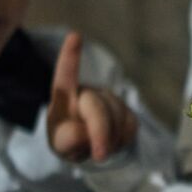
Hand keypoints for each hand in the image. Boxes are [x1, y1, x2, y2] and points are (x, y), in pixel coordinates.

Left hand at [46, 31, 137, 162]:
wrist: (88, 145)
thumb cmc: (68, 139)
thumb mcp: (60, 144)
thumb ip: (67, 139)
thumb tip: (85, 133)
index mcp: (64, 94)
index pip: (66, 74)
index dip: (70, 56)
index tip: (75, 36)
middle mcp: (87, 91)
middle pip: (96, 107)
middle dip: (100, 132)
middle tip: (100, 155)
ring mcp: (109, 99)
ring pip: (116, 117)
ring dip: (110, 140)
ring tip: (99, 151)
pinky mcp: (126, 111)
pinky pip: (130, 125)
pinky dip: (122, 140)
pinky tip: (113, 143)